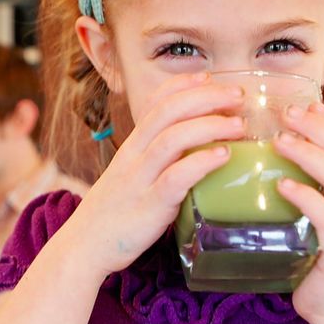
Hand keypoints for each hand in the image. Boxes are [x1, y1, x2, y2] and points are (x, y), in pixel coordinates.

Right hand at [77, 72, 245, 275]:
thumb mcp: (132, 178)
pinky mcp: (149, 206)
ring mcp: (140, 180)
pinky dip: (201, 163)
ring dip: (209, 126)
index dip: (182, 85)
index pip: (154, 103)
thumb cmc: (114, 214)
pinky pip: (176, 178)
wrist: (85, 246)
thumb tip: (194, 155)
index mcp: (132, 147)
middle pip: (167, 112)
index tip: (208, 77)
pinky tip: (224, 156)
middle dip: (205, 97)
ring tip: (238, 125)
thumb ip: (157, 163)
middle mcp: (134, 156)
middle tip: (237, 95)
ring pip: (172, 139)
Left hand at [273, 102, 323, 323]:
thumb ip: (305, 186)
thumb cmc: (318, 257)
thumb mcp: (317, 214)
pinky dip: (306, 198)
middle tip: (285, 112)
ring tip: (280, 142)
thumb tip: (269, 158)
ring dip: (310, 155)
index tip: (302, 103)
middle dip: (317, 126)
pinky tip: (283, 187)